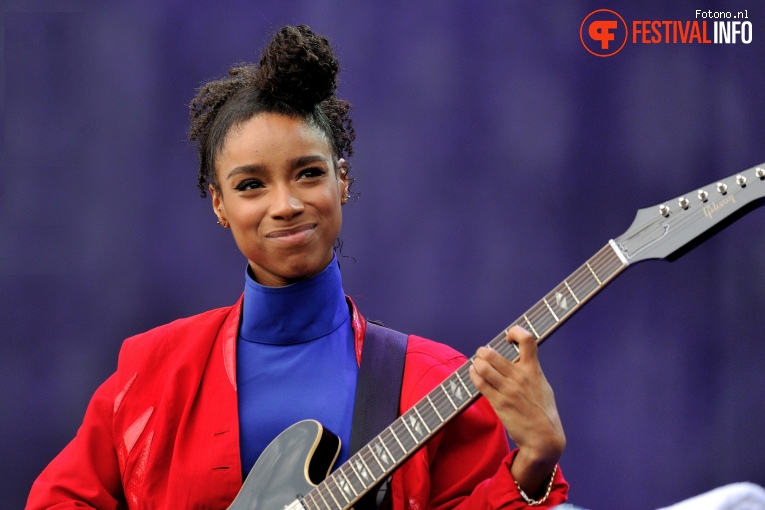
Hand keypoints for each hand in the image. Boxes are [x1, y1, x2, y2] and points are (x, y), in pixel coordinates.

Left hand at [469, 326, 564, 496]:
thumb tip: (518, 357)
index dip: (515, 332)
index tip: (508, 337)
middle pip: (493, 354)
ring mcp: (508, 390)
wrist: (543, 436)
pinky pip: (480, 383)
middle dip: (483, 351)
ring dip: (476, 363)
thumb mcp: (542, 384)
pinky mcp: (499, 403)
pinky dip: (473, 375)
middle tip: (482, 354)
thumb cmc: (543, 410)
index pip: (527, 340)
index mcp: (533, 369)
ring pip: (483, 367)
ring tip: (477, 364)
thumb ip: (531, 369)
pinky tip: (474, 374)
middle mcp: (520, 377)